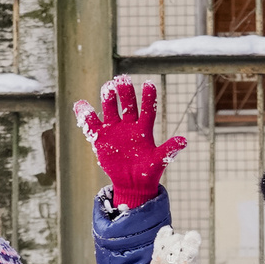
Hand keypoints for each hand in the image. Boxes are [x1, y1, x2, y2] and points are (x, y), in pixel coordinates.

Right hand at [73, 79, 185, 210]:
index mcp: (144, 129)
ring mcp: (114, 129)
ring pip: (110, 108)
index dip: (148, 97)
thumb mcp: (159, 162)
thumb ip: (168, 150)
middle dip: (125, 92)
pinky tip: (80, 104)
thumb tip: (184, 141)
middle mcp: (129, 125)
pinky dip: (85, 115)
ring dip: (108, 98)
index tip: (148, 83)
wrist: (131, 183)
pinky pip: (91, 124)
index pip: (147, 109)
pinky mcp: (100, 137)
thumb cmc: (148, 172)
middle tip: (122, 79)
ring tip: (107, 88)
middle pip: (127, 104)